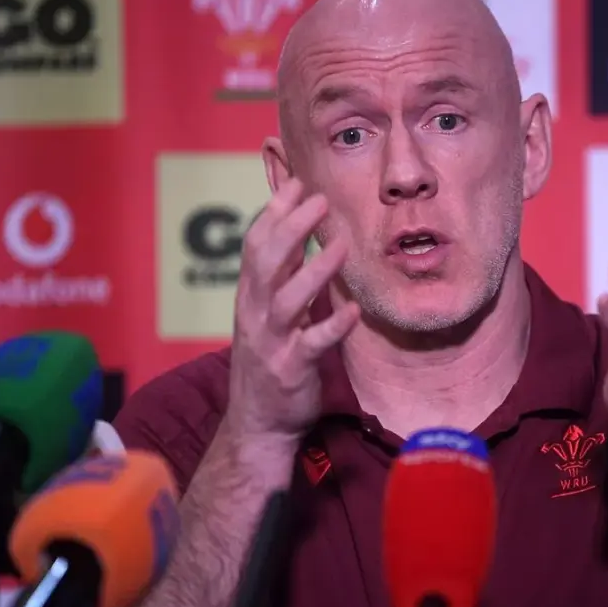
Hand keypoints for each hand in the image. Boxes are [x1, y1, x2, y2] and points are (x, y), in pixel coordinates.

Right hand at [226, 178, 359, 442]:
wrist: (258, 423)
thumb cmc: (271, 361)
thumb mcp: (274, 314)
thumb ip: (289, 279)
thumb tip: (307, 240)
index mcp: (252, 296)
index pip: (257, 244)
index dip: (275, 212)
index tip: (298, 183)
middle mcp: (256, 313)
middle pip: (267, 261)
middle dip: (292, 227)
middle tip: (320, 200)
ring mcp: (271, 341)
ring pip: (287, 299)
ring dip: (315, 271)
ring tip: (343, 246)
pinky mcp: (290, 369)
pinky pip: (312, 344)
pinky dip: (333, 326)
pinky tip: (355, 312)